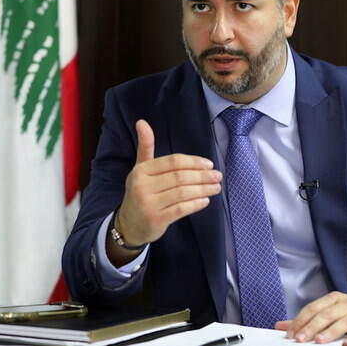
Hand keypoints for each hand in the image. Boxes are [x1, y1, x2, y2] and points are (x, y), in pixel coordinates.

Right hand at [109, 120, 221, 261]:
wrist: (129, 224)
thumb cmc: (140, 192)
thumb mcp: (141, 169)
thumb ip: (146, 147)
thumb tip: (142, 122)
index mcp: (141, 170)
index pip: (173, 161)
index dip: (194, 162)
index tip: (209, 164)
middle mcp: (142, 186)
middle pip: (180, 177)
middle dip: (202, 176)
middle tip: (218, 176)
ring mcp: (149, 204)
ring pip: (183, 193)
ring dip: (203, 189)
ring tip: (216, 187)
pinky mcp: (156, 219)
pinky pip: (181, 209)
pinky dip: (196, 204)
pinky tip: (205, 200)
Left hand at [275, 292, 346, 344]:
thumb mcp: (331, 311)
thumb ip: (307, 319)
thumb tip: (282, 326)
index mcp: (333, 299)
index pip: (313, 308)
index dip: (300, 320)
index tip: (290, 333)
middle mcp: (345, 304)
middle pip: (325, 315)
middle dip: (311, 327)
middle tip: (299, 339)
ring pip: (342, 322)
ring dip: (329, 332)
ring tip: (318, 341)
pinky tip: (345, 344)